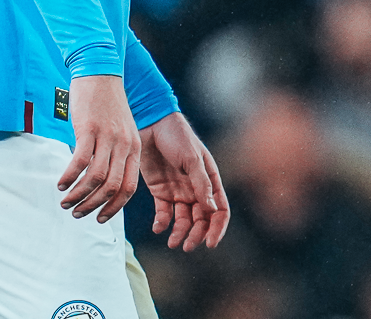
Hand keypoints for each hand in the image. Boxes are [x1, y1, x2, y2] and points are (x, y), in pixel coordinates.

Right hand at [58, 74, 140, 221]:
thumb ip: (116, 154)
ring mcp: (108, 137)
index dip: (114, 207)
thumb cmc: (108, 105)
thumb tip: (101, 181)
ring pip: (96, 178)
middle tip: (77, 213)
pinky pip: (79, 160)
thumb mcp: (121, 131)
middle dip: (93, 206)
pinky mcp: (90, 129)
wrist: (101, 73)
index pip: (129, 188)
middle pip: (113, 187)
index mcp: (134, 148)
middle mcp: (125, 145)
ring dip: (78, 195)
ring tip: (65, 201)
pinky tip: (60, 183)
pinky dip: (69, 176)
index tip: (99, 218)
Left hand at [139, 112, 230, 251]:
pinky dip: (162, 223)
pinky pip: (164, 213)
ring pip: (183, 219)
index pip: (220, 209)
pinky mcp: (160, 191)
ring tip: (172, 243)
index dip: (217, 227)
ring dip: (180, 233)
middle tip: (187, 246)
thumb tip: (211, 209)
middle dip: (197, 234)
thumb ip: (200, 183)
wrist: (150, 124)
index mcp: (210, 179)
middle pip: (202, 219)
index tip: (210, 243)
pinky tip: (158, 228)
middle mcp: (196, 188)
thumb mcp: (192, 158)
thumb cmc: (177, 136)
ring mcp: (178, 191)